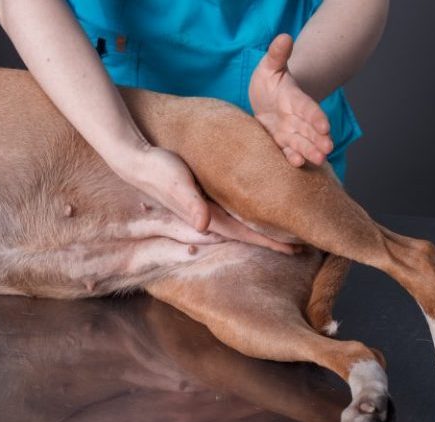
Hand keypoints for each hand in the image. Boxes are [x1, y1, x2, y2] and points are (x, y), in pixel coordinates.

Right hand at [114, 144, 295, 254]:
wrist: (133, 158)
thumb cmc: (155, 167)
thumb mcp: (173, 182)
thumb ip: (188, 202)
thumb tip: (202, 224)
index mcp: (206, 215)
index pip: (245, 233)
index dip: (271, 242)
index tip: (295, 248)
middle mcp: (207, 216)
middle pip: (247, 233)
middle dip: (272, 241)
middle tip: (301, 247)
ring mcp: (204, 208)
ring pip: (241, 223)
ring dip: (262, 230)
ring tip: (286, 234)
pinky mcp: (201, 197)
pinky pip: (231, 210)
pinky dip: (248, 215)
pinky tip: (258, 212)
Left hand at [249, 34, 333, 166]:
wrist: (265, 99)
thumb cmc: (269, 80)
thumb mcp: (269, 66)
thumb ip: (277, 54)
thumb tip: (284, 37)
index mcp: (294, 98)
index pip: (307, 108)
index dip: (316, 116)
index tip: (325, 126)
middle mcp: (294, 117)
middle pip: (309, 128)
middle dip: (319, 139)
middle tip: (328, 148)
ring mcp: (289, 130)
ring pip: (301, 141)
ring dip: (311, 151)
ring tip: (320, 160)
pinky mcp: (280, 141)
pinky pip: (287, 150)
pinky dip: (293, 157)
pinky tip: (297, 163)